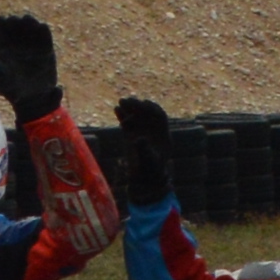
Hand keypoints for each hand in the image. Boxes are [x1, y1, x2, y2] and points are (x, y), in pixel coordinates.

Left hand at [0, 13, 63, 126]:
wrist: (32, 100)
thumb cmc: (11, 91)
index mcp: (2, 48)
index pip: (0, 29)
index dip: (1, 22)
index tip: (4, 20)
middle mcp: (17, 44)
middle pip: (15, 25)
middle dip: (16, 20)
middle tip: (17, 20)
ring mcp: (32, 46)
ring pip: (30, 27)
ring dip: (30, 22)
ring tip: (29, 21)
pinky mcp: (46, 50)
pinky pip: (45, 36)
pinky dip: (43, 30)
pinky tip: (42, 27)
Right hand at [102, 97, 182, 213]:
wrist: (145, 180)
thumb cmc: (150, 171)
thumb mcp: (149, 161)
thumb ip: (144, 149)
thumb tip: (139, 138)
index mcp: (163, 135)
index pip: (160, 117)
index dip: (153, 109)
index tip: (144, 103)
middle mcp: (154, 132)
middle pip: (147, 115)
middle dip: (139, 107)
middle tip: (128, 100)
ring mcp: (143, 133)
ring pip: (137, 118)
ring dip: (130, 109)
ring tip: (121, 102)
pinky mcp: (132, 136)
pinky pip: (128, 124)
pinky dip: (123, 116)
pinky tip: (116, 109)